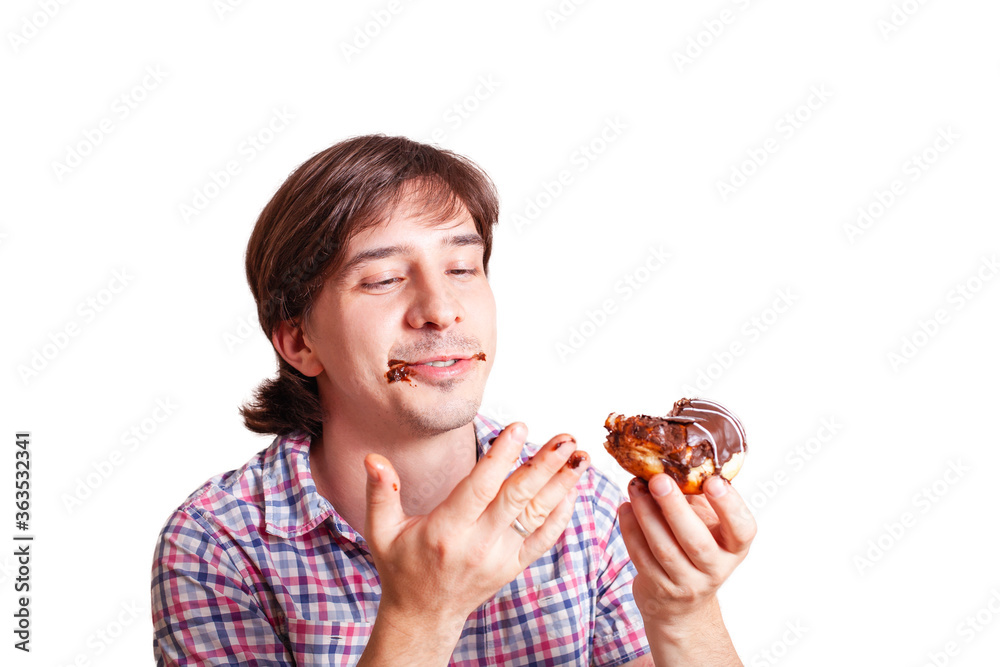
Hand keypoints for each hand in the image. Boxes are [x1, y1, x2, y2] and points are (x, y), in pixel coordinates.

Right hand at [363, 423, 589, 631]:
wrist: (424, 615)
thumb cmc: (401, 567)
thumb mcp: (381, 531)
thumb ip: (381, 492)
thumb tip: (373, 458)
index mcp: (446, 530)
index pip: (480, 488)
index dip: (501, 457)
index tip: (519, 428)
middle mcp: (478, 544)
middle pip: (517, 498)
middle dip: (545, 466)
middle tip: (566, 439)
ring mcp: (501, 557)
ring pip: (536, 515)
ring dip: (561, 485)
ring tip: (581, 457)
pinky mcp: (514, 566)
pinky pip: (544, 539)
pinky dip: (561, 515)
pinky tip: (572, 490)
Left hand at [619, 474, 755, 638]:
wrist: (683, 602)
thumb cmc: (697, 546)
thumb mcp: (708, 523)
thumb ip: (699, 496)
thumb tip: (676, 456)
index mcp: (734, 547)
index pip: (742, 529)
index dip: (729, 506)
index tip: (713, 481)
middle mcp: (715, 568)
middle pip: (695, 540)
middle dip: (674, 507)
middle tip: (658, 479)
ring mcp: (687, 582)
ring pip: (664, 548)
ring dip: (646, 513)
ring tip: (635, 487)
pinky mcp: (659, 587)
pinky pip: (641, 556)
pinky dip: (630, 529)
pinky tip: (627, 507)